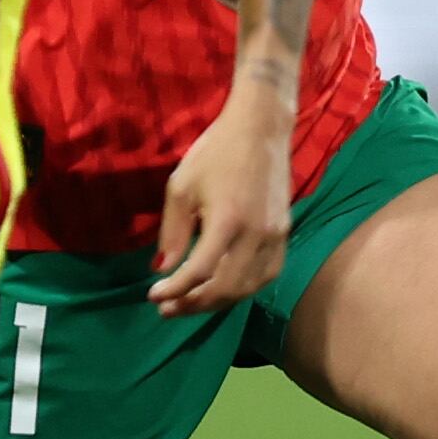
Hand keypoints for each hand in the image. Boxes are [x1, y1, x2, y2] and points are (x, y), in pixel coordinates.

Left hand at [152, 79, 292, 314]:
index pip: (200, 271)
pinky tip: (224, 289)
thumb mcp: (182, 186)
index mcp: (227, 220)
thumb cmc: (215, 153)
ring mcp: (275, 236)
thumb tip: (163, 269)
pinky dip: (244, 289)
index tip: (153, 295)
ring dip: (218, 301)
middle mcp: (256, 234)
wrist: (261, 129)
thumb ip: (172, 232)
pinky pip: (267, 274)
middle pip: (226, 287)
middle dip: (193, 303)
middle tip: (168, 308)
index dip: (175, 290)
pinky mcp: (285, 234)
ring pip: (249, 287)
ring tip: (192, 303)